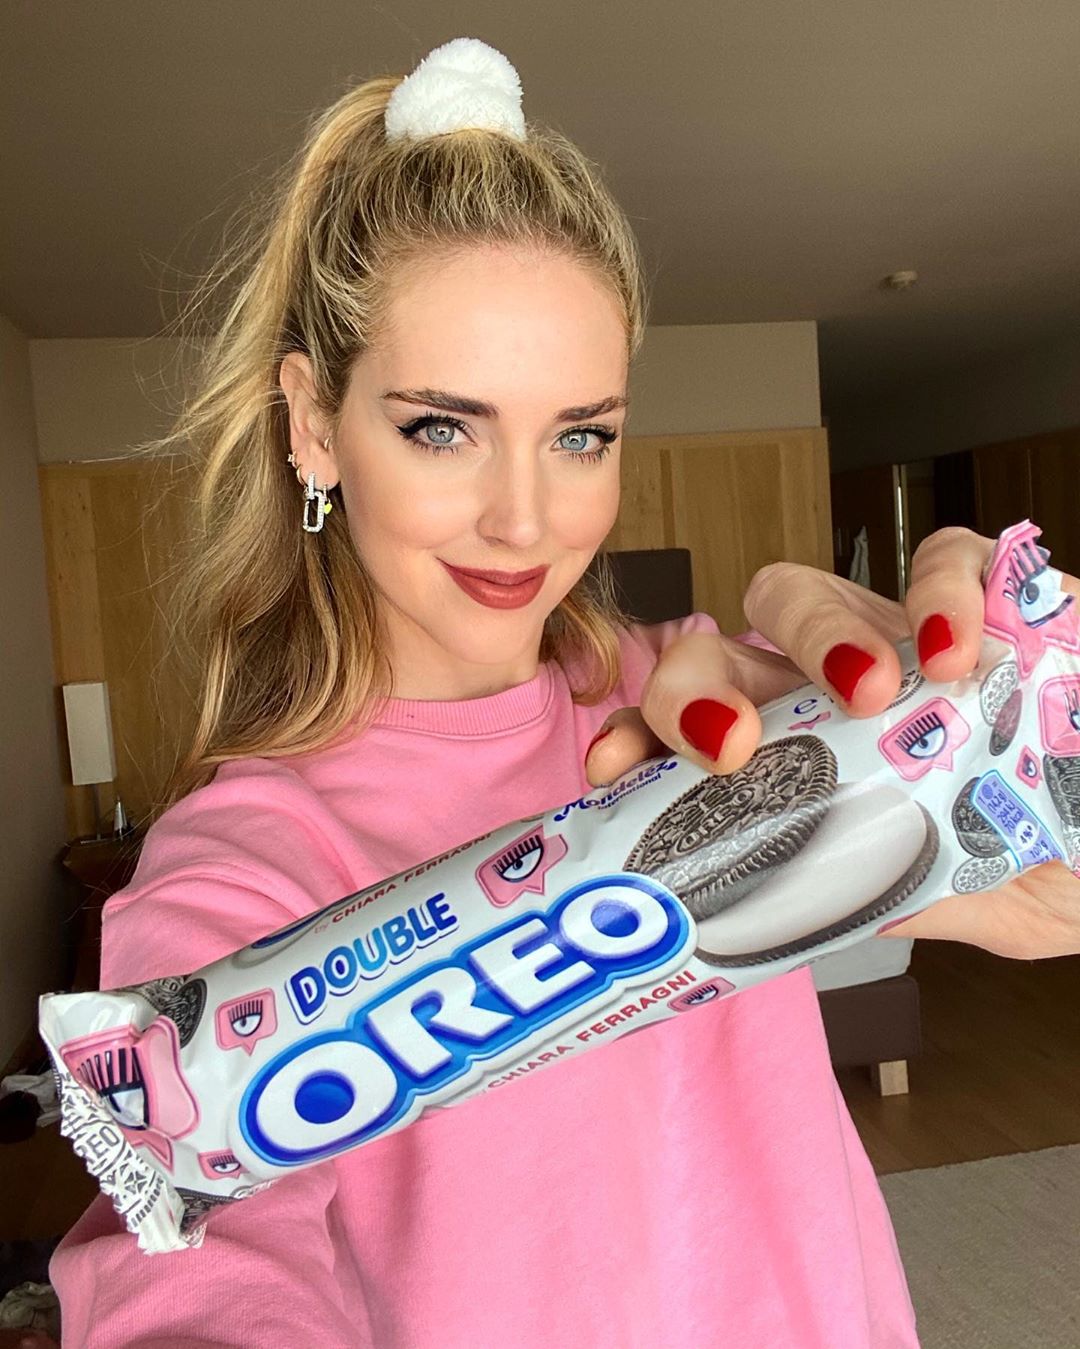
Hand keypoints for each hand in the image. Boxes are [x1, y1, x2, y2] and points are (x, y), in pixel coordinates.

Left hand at [584, 527, 1079, 959]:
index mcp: (804, 756)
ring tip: (865, 691)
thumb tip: (808, 908)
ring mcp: (897, 636)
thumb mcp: (967, 897)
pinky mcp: (985, 592)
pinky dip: (942, 589)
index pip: (692, 732)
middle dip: (698, 690)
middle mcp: (828, 691)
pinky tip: (953, 644)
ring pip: (801, 597)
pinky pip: (945, 557)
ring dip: (814, 637)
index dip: (641, 737)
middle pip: (719, 657)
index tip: (612, 769)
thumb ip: (896, 894)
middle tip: (733, 746)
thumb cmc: (1049, 849)